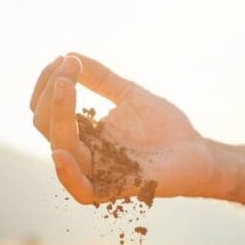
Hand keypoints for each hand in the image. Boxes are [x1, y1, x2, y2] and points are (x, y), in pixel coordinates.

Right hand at [29, 53, 214, 203]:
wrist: (198, 152)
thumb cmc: (167, 128)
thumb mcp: (130, 95)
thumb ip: (101, 79)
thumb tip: (70, 54)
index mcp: (84, 134)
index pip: (47, 110)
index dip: (48, 84)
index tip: (65, 58)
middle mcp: (84, 153)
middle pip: (46, 126)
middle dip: (52, 92)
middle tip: (68, 66)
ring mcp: (99, 172)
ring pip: (60, 148)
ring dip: (58, 114)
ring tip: (66, 86)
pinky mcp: (118, 189)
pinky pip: (82, 190)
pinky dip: (67, 174)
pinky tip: (60, 152)